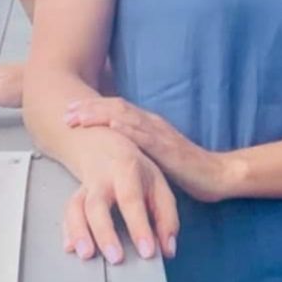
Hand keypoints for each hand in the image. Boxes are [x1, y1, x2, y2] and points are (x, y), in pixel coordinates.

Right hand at [64, 128, 179, 263]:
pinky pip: (67, 213)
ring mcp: (86, 188)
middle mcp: (103, 179)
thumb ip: (166, 217)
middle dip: (105, 233)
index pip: (132, 200)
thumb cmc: (135, 169)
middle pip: (98, 204)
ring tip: (87, 255)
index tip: (147, 252)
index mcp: (127, 171)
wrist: (103, 143)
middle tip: (116, 259)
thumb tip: (168, 249)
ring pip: (77, 208)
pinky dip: (68, 231)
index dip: (140, 227)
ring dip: (79, 232)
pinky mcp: (75, 196)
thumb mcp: (158, 184)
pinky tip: (70, 248)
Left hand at [65, 97, 235, 202]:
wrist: (216, 175)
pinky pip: (145, 135)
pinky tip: (111, 124)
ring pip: (126, 116)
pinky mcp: (168, 148)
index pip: (116, 109)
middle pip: (116, 107)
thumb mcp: (156, 158)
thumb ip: (139, 151)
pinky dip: (126, 127)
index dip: (93, 108)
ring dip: (99, 114)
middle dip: (89, 108)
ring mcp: (161, 133)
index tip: (70, 112)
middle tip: (66, 112)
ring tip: (78, 116)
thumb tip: (114, 154)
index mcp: (149, 125)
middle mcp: (153, 123)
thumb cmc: (186, 170)